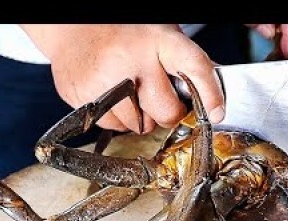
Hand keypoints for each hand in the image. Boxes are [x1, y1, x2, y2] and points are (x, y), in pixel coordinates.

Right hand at [21, 24, 224, 133]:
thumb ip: (185, 61)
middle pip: (166, 112)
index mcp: (157, 39)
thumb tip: (213, 96)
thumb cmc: (122, 30)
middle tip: (160, 99)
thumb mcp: (160, 33)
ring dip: (140, 118)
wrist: (70, 27)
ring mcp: (105, 81)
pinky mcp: (84, 98)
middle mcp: (131, 60)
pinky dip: (117, 119)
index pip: (194, 68)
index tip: (217, 113)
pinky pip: (113, 127)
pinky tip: (112, 96)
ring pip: (139, 126)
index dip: (210, 95)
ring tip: (130, 92)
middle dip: (168, 113)